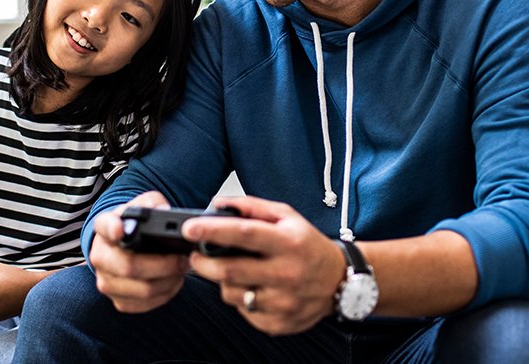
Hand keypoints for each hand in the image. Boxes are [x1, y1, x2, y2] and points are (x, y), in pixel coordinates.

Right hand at [90, 191, 190, 312]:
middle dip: (163, 265)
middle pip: (129, 266)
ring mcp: (106, 281)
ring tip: (182, 269)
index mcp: (105, 226)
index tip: (120, 229)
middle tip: (182, 259)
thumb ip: (154, 204)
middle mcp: (100, 255)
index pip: (104, 225)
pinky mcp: (119, 300)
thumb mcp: (147, 205)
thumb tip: (164, 211)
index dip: (112, 228)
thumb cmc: (139, 224)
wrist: (128, 246)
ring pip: (143, 290)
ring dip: (169, 281)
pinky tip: (173, 281)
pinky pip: (146, 304)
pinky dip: (166, 294)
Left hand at [182, 196, 345, 334]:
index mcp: (289, 243)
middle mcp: (287, 273)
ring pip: (232, 293)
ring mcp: (283, 302)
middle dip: (203, 262)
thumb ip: (252, 207)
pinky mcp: (279, 323)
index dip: (213, 231)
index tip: (189, 228)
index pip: (244, 234)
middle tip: (195, 255)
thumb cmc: (308, 245)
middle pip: (230, 270)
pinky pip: (243, 311)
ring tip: (233, 271)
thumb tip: (218, 204)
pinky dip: (240, 298)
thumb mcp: (287, 216)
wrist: (339, 282)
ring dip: (222, 281)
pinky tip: (253, 288)